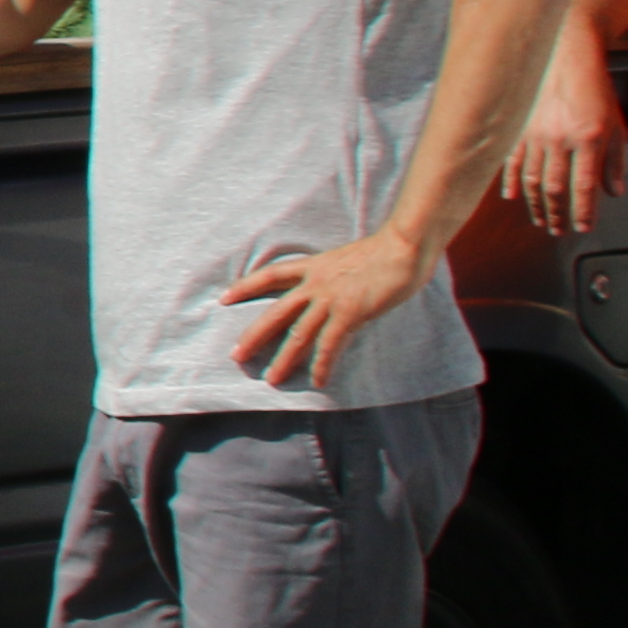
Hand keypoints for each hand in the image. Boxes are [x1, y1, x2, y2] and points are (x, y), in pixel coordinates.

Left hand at [221, 228, 433, 390]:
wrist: (403, 246)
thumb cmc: (384, 251)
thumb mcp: (348, 259)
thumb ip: (335, 275)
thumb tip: (336, 290)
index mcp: (313, 266)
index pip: (269, 275)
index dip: (245, 286)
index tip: (225, 298)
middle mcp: (315, 283)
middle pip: (275, 313)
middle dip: (254, 336)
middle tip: (236, 356)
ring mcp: (331, 298)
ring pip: (298, 334)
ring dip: (284, 359)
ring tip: (272, 379)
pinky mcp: (350, 312)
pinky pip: (330, 344)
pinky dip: (322, 364)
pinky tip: (318, 381)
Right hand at [503, 65, 625, 235]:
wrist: (566, 57)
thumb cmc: (594, 89)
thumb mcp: (616, 125)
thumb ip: (616, 161)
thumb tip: (614, 191)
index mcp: (588, 139)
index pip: (585, 186)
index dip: (584, 211)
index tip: (583, 227)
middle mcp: (560, 139)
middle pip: (555, 188)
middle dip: (557, 214)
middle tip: (558, 231)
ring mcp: (536, 135)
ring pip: (533, 179)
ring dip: (536, 204)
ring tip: (540, 220)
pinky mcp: (520, 128)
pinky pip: (514, 161)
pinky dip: (513, 181)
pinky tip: (514, 196)